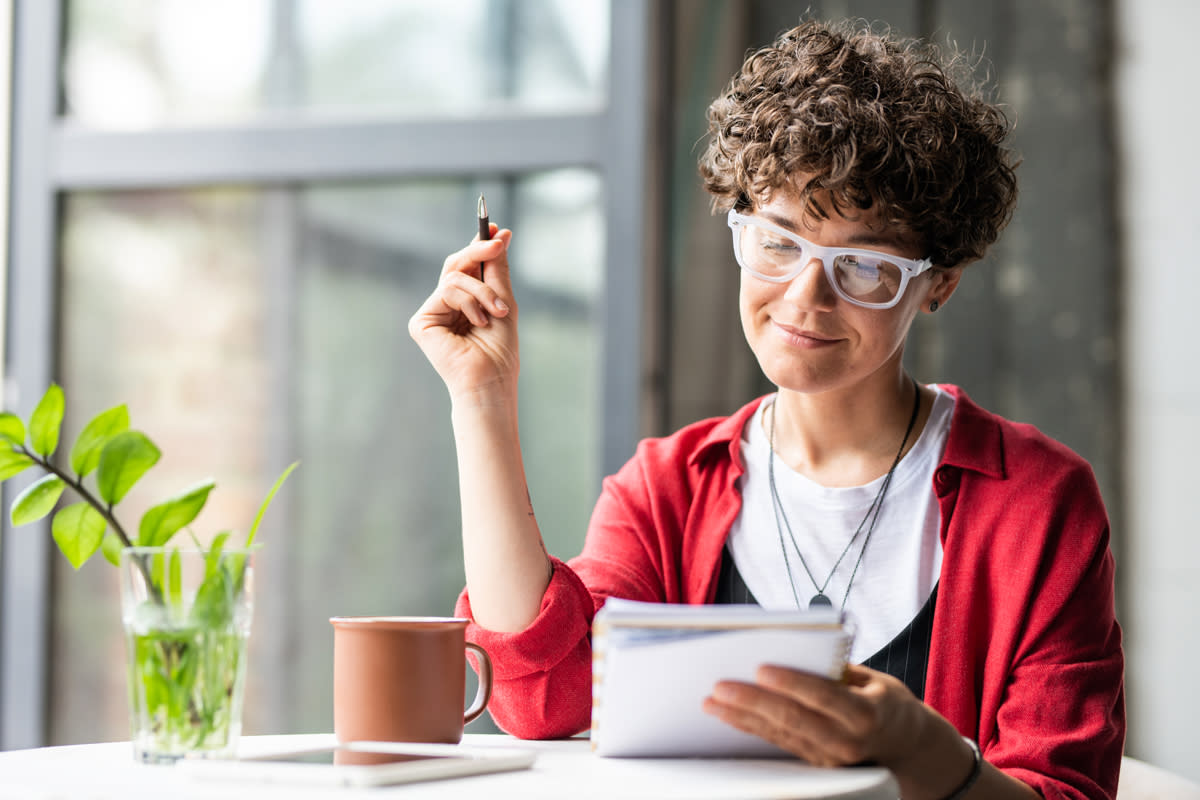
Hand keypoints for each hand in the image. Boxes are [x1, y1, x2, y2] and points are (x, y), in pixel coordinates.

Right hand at [408, 226, 517, 403]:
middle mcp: (445, 306)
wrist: (492, 378)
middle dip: (479, 251)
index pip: (468, 267)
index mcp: (465, 303)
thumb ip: (497, 269)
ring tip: (497, 312)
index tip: (500, 231)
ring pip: (454, 276)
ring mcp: (432, 313)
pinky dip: (470, 302)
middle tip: (499, 243)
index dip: (480, 246)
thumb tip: (500, 234)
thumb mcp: (504, 300)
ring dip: (483, 290)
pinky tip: (478, 323)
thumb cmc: (500, 349)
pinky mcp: (421, 322)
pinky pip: (447, 290)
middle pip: (456, 264)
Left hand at [703, 663, 929, 767]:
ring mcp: (830, 759)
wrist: (907, 747)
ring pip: (780, 735)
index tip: (761, 668)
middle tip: (720, 686)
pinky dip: (751, 729)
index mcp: (866, 713)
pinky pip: (779, 745)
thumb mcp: (873, 679)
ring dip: (741, 717)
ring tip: (712, 701)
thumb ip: (836, 668)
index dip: (791, 683)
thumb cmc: (885, 701)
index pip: (822, 696)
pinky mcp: (816, 766)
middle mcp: (847, 741)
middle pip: (793, 720)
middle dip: (753, 702)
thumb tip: (793, 647)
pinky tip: (728, 716)